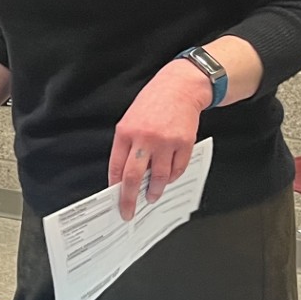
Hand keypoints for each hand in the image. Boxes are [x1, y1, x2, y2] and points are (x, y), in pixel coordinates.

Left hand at [108, 59, 211, 220]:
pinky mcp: (184, 143)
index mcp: (125, 132)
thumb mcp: (130, 120)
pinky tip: (168, 178)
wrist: (179, 87)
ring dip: (154, 191)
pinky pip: (177, 170)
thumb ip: (127, 146)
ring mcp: (165, 142)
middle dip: (130, 199)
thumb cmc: (153, 103)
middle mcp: (144, 138)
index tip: (116, 200)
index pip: (117, 167)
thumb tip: (125, 175)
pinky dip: (172, 178)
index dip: (116, 187)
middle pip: (134, 177)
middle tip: (129, 211)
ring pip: (158, 177)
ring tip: (151, 196)